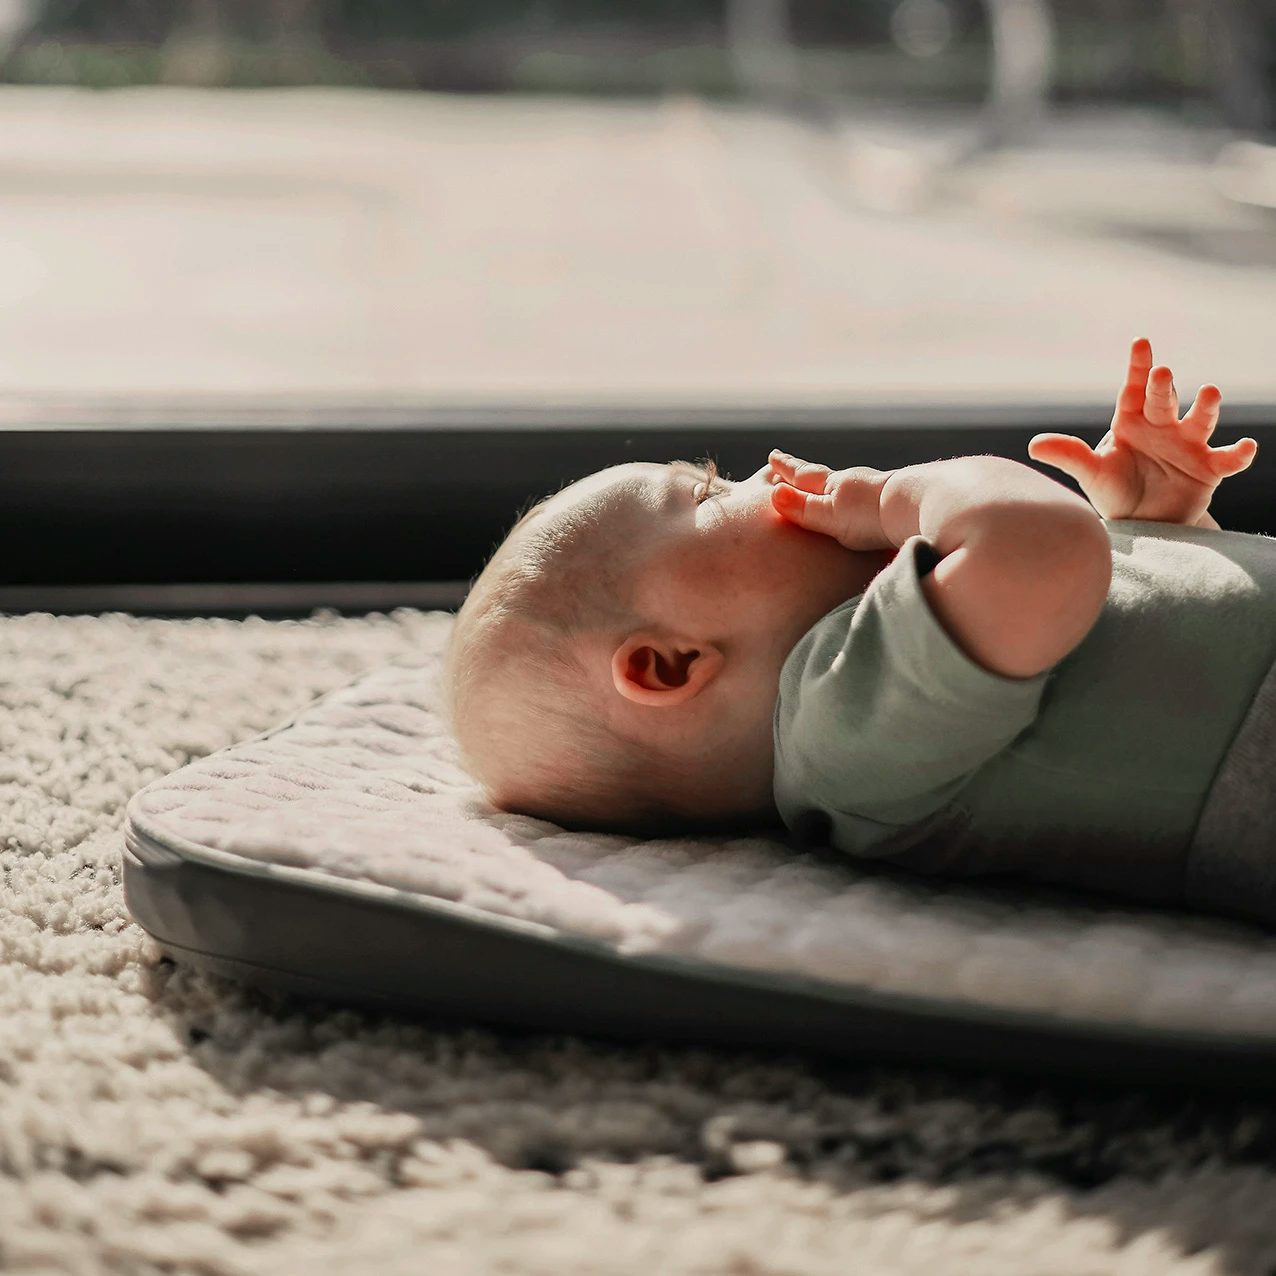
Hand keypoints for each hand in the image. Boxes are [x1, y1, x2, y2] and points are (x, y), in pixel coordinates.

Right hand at [767, 449, 894, 549]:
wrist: (920, 508)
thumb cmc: (872, 514)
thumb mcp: (829, 514)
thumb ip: (803, 507)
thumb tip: (775, 494)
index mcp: (835, 486)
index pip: (804, 476)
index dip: (786, 469)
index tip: (773, 456)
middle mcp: (855, 484)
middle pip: (824, 477)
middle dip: (805, 473)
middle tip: (787, 463)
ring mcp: (877, 493)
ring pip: (848, 486)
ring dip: (833, 487)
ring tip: (828, 488)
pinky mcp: (896, 507)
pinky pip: (869, 500)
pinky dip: (858, 500)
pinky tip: (864, 506)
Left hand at [1027, 338, 1257, 526]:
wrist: (1142, 522)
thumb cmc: (1115, 490)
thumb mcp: (1091, 473)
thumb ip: (1068, 455)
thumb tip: (1033, 445)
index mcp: (1132, 420)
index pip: (1133, 388)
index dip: (1138, 366)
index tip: (1140, 342)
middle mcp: (1162, 426)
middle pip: (1163, 400)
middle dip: (1163, 386)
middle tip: (1162, 372)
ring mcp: (1188, 444)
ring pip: (1200, 420)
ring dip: (1206, 408)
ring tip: (1209, 393)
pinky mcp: (1209, 468)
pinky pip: (1228, 459)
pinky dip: (1239, 453)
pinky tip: (1246, 447)